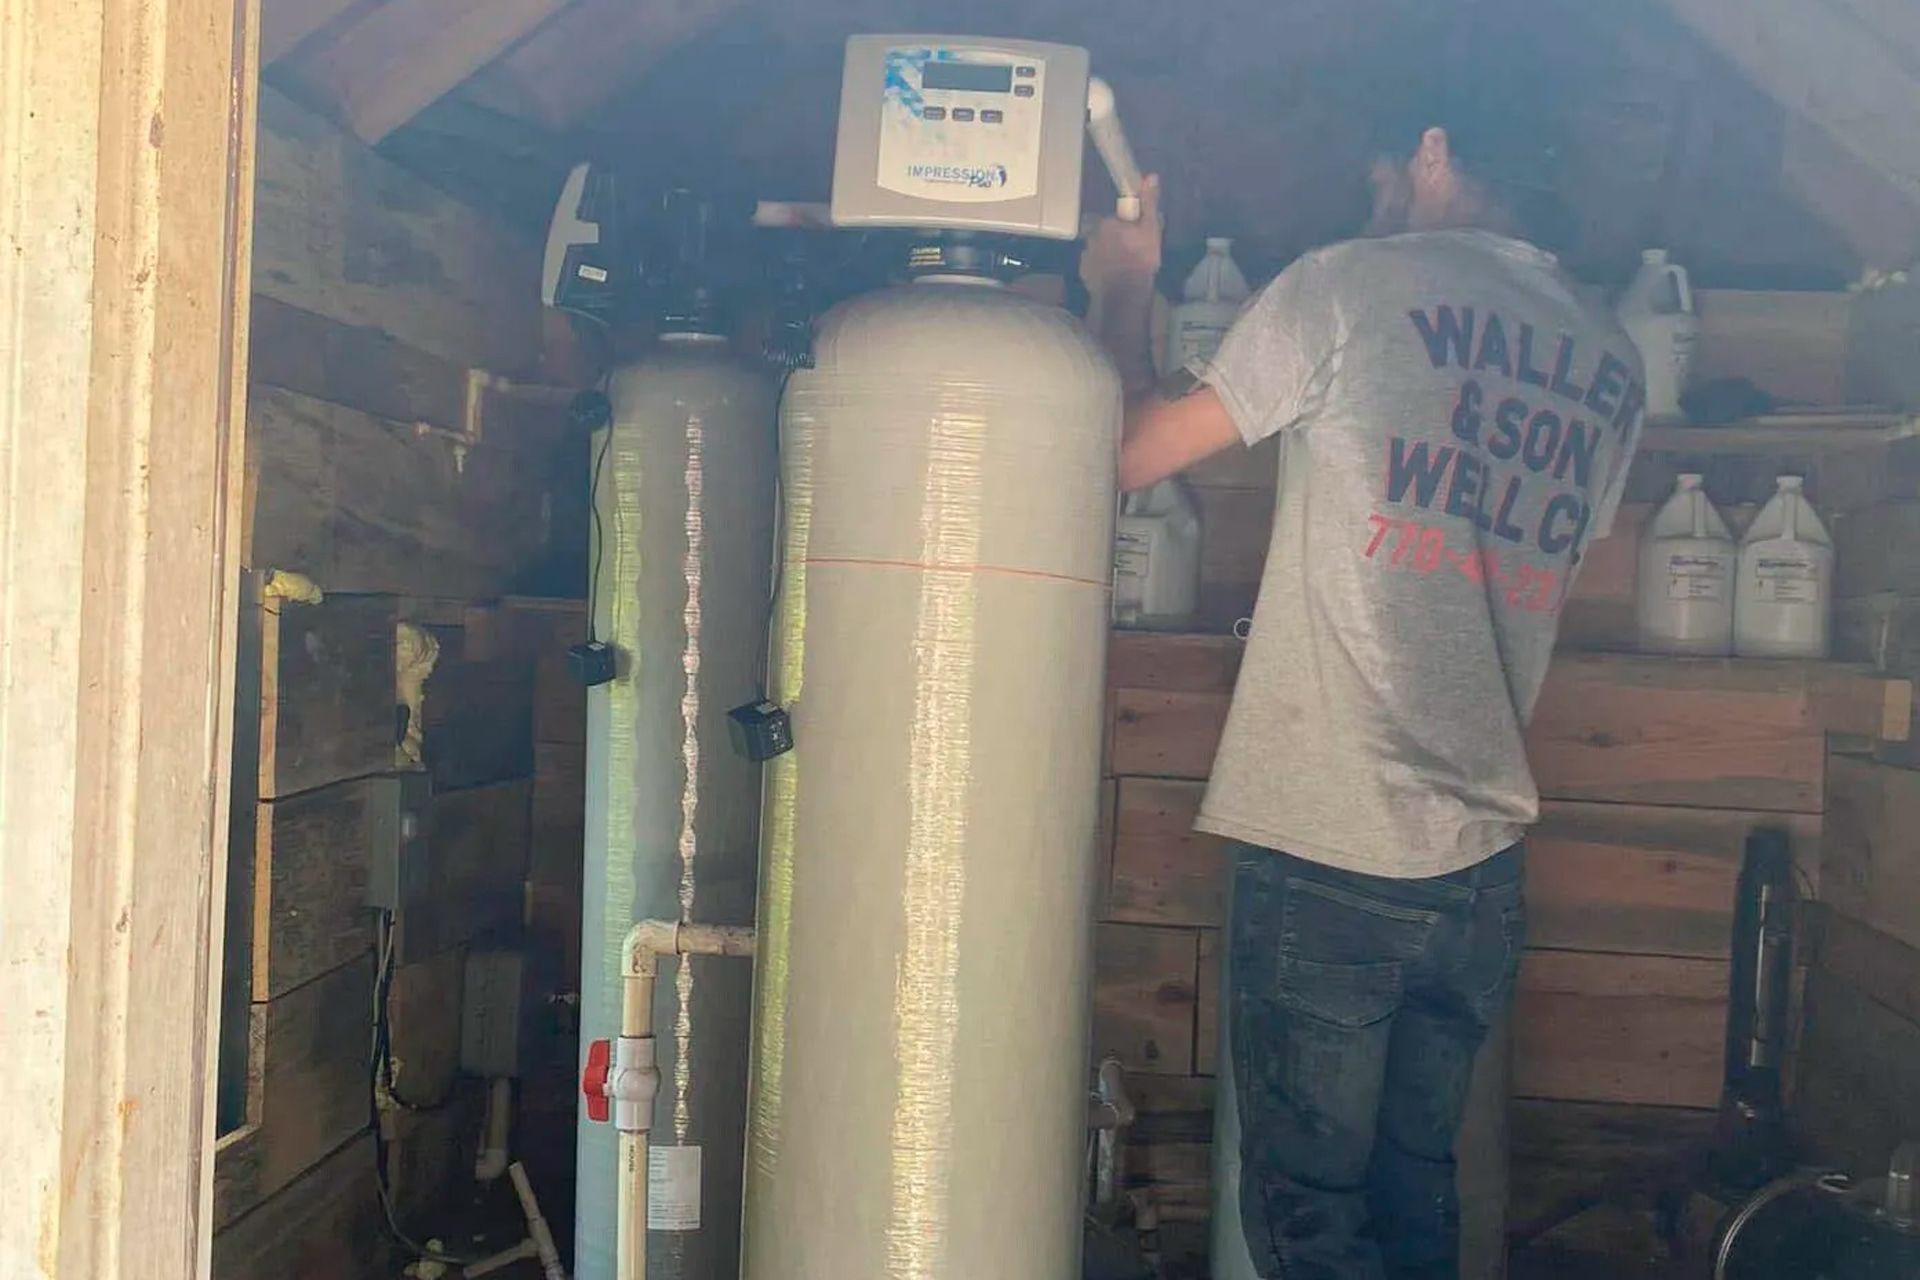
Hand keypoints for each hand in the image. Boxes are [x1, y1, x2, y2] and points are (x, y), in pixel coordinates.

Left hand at [1079, 174, 1162, 296]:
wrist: (1125, 294)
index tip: (1133, 238)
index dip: (1122, 228)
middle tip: (1128, 252)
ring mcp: (1085, 256)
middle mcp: (1091, 237)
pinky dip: (1100, 269)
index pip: (1112, 220)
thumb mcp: (1150, 229)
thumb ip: (1148, 204)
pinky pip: (1092, 266)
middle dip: (1112, 240)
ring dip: (1105, 254)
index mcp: (1106, 223)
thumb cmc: (1140, 259)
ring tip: (1121, 267)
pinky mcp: (1083, 273)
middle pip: (1101, 234)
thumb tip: (1150, 177)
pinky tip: (1112, 277)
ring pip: (1096, 250)